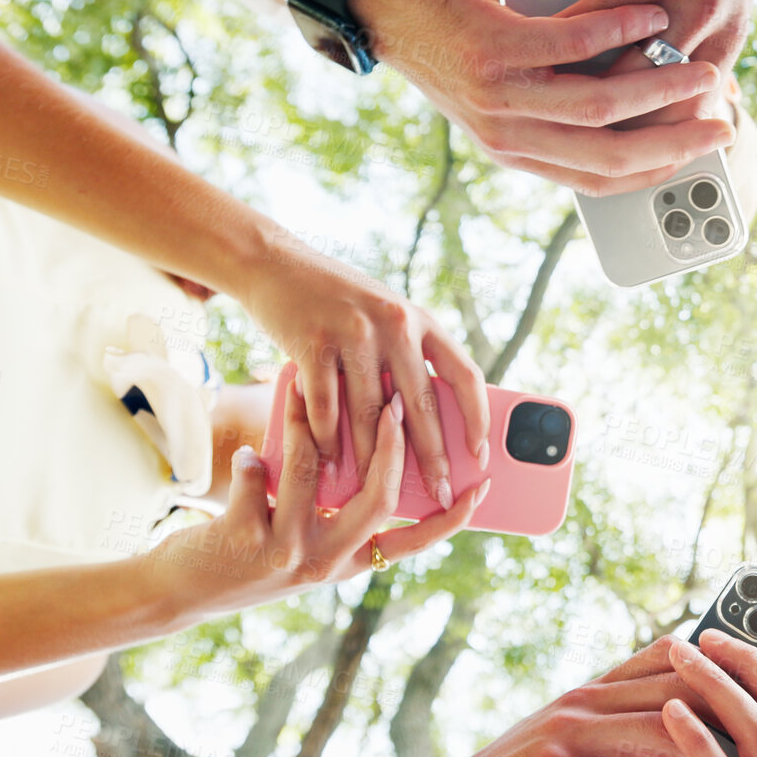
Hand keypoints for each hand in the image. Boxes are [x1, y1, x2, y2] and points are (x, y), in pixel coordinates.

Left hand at [155, 382, 485, 615]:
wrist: (183, 593)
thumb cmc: (250, 555)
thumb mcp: (308, 545)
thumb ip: (339, 514)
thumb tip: (369, 452)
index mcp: (352, 562)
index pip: (418, 541)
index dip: (453, 514)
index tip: (482, 483)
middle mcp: (327, 562)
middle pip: (378, 499)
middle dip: (390, 445)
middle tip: (396, 403)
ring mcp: (288, 553)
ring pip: (313, 476)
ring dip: (308, 426)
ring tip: (301, 390)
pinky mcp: (246, 540)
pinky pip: (256, 483)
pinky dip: (253, 461)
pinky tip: (250, 453)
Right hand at [238, 233, 492, 514]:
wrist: (275, 263)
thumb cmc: (337, 303)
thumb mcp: (385, 317)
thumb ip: (407, 358)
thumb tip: (424, 428)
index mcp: (421, 320)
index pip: (465, 374)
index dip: (477, 418)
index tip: (480, 454)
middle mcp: (395, 323)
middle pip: (421, 404)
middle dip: (432, 457)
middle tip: (439, 492)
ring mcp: (353, 332)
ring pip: (371, 413)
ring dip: (373, 459)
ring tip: (378, 490)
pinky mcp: (311, 343)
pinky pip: (326, 406)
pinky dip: (326, 440)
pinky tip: (329, 462)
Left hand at [351, 0, 733, 193]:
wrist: (383, 7)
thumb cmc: (454, 44)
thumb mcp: (504, 95)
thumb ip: (556, 110)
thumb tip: (632, 107)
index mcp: (517, 153)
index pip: (602, 181)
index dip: (660, 170)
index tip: (701, 151)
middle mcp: (508, 136)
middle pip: (611, 153)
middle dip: (676, 140)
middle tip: (720, 121)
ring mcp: (498, 97)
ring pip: (599, 105)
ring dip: (659, 87)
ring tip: (697, 68)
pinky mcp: (492, 48)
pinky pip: (572, 46)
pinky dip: (620, 31)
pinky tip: (649, 19)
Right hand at [383, 637, 723, 756]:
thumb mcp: (567, 756)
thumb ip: (617, 740)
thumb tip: (683, 746)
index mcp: (591, 692)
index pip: (673, 655)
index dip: (725, 670)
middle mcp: (584, 700)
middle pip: (684, 686)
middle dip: (736, 720)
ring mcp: (566, 733)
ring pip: (667, 729)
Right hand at [546, 0, 755, 126]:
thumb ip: (702, 42)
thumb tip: (663, 98)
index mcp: (727, 30)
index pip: (683, 106)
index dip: (640, 133)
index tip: (600, 141)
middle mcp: (704, 7)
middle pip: (633, 78)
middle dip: (584, 94)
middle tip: (544, 99)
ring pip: (593, 23)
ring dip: (555, 28)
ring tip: (526, 28)